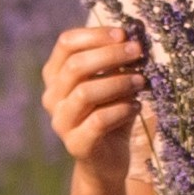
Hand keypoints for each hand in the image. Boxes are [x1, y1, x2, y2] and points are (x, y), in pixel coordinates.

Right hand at [40, 21, 141, 172]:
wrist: (107, 160)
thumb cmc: (111, 113)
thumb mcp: (113, 82)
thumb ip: (116, 63)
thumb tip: (133, 38)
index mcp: (55, 75)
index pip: (66, 44)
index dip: (95, 35)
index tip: (123, 33)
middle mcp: (52, 97)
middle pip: (76, 66)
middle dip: (111, 55)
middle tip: (138, 51)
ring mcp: (61, 122)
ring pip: (86, 92)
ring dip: (118, 82)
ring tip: (142, 80)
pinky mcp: (76, 144)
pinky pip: (99, 120)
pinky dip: (122, 110)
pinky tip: (137, 106)